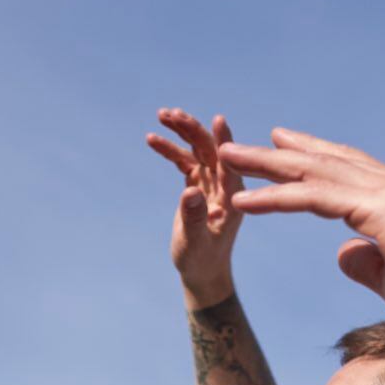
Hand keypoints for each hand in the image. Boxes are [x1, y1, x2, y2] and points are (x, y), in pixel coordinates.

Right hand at [146, 108, 243, 308]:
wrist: (201, 269)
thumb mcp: (195, 241)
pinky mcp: (198, 185)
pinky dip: (170, 150)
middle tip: (171, 114)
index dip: (225, 141)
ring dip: (181, 132)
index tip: (217, 120)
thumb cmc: (201, 260)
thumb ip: (193, 217)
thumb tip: (189, 190)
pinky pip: (185, 161)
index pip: (231, 164)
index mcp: (233, 198)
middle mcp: (225, 186)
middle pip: (211, 149)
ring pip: (198, 150)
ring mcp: (211, 183)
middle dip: (192, 130)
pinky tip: (152, 139)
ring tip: (161, 115)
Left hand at [219, 129, 384, 349]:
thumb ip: (369, 263)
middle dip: (280, 153)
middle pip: (327, 162)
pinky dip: (277, 198)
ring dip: (266, 166)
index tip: (280, 149)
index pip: (350, 170)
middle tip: (241, 146)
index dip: (312, 159)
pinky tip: (245, 201)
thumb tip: (342, 253)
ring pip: (315, 173)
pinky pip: (316, 199)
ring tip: (227, 160)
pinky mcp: (382, 212)